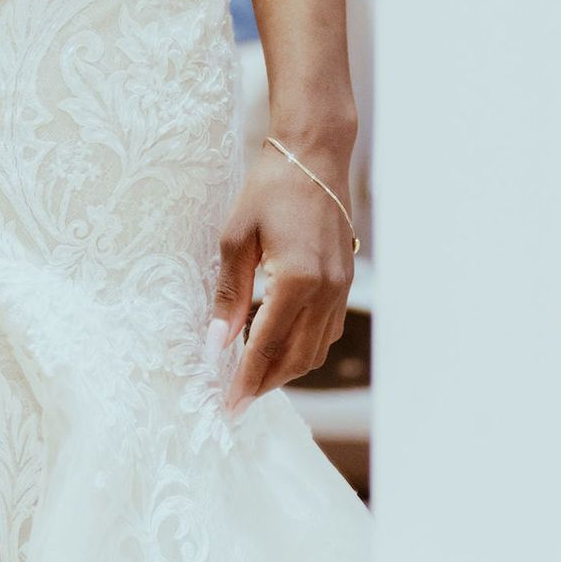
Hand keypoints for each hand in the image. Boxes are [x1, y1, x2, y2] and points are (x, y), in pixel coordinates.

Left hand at [212, 139, 356, 411]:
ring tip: (254, 375)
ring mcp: (341, 289)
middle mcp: (326, 292)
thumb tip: (215, 343)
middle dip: (266, 383)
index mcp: (298, 280)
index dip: (246, 381)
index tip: (228, 406)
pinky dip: (303, 347)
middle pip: (296, 359)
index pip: (267, 347)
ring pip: (315, 350)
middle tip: (237, 397)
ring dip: (286, 369)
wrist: (314, 155)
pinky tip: (280, 344)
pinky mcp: (345, 282)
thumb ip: (229, 293)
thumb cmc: (269, 188)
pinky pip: (326, 331)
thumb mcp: (236, 236)